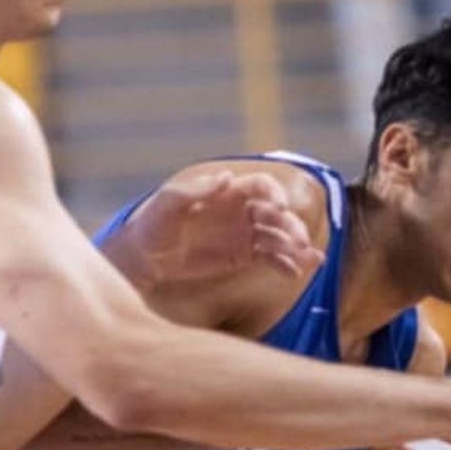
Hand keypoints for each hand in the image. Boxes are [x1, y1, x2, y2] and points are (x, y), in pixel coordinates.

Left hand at [130, 171, 323, 281]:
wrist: (144, 256)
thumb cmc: (153, 223)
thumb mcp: (170, 203)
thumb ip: (197, 190)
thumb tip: (226, 177)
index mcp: (228, 192)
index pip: (261, 185)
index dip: (275, 193)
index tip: (280, 208)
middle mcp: (242, 210)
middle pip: (277, 213)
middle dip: (291, 225)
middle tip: (298, 242)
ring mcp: (245, 234)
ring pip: (279, 237)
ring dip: (295, 246)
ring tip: (306, 258)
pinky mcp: (243, 257)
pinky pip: (271, 258)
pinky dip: (286, 264)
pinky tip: (296, 272)